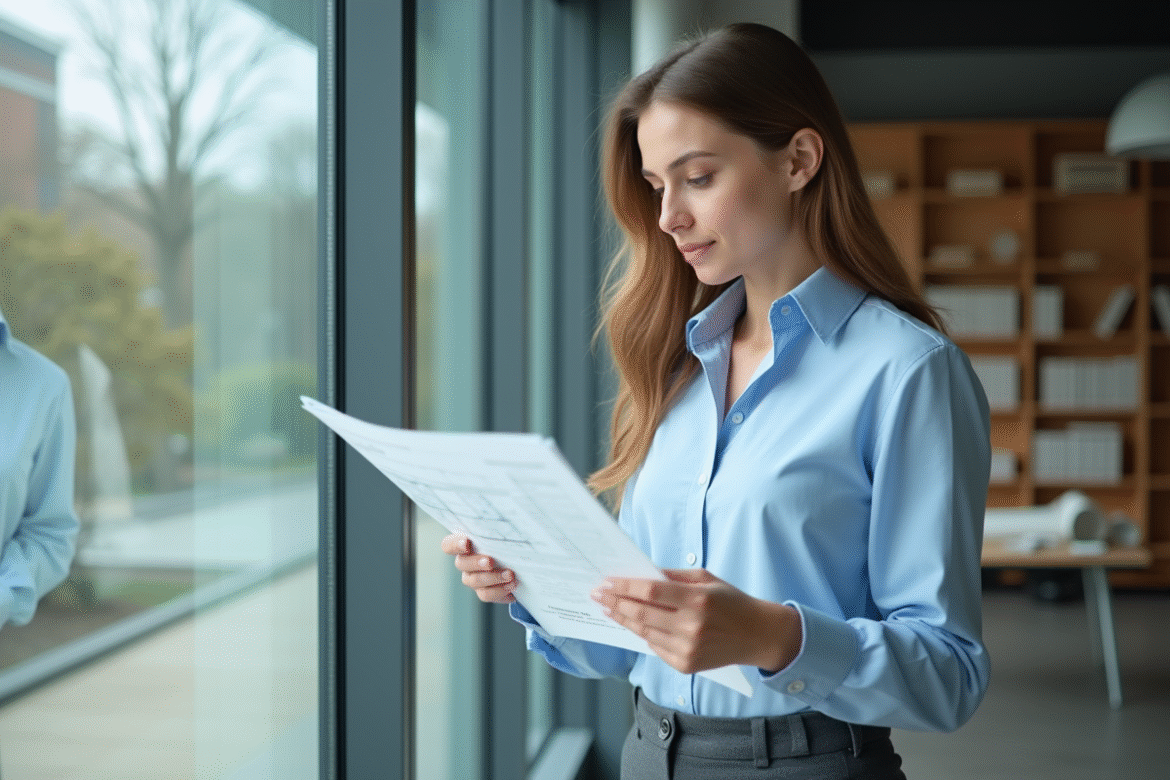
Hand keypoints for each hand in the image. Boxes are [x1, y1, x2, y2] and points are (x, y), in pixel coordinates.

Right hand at [439, 534, 517, 602]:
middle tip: (490, 561)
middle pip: (461, 564)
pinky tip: (511, 586)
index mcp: (466, 544)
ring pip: (474, 581)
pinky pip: (486, 594)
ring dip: (492, 578)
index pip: (449, 545)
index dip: (455, 544)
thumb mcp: (506, 535)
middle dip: (476, 563)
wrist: (522, 565)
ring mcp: (473, 578)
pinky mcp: (484, 591)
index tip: (467, 543)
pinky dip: (499, 591)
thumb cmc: (511, 544)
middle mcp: (466, 561)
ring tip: (510, 575)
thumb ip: (499, 530)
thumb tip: (504, 518)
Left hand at [590, 568, 800, 673]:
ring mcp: (688, 649)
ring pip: (644, 632)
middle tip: (598, 595)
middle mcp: (691, 626)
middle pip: (641, 613)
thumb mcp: (706, 579)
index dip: (624, 587)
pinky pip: (655, 647)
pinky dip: (641, 634)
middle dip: (615, 603)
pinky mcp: (686, 665)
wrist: (757, 635)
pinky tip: (631, 623)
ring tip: (608, 608)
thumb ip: (673, 577)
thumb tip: (641, 575)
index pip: (650, 592)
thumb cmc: (731, 602)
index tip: (606, 582)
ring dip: (622, 619)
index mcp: (697, 600)